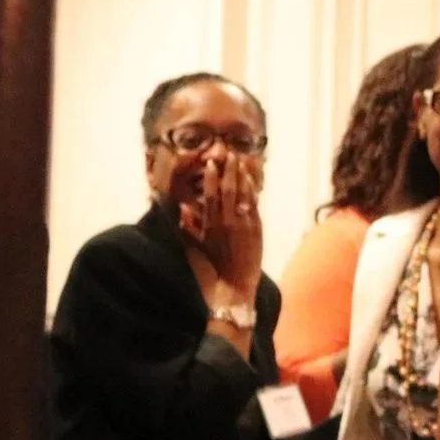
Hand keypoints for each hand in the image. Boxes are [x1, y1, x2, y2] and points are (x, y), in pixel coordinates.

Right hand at [195, 155, 265, 295]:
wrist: (234, 285)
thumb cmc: (213, 267)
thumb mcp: (196, 247)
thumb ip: (189, 226)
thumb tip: (183, 208)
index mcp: (210, 225)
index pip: (210, 196)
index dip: (211, 178)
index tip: (210, 163)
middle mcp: (226, 222)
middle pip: (227, 190)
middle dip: (228, 171)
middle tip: (229, 154)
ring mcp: (243, 225)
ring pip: (242, 195)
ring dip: (241, 176)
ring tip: (241, 160)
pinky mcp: (256, 230)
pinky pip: (254, 205)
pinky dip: (252, 191)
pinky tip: (251, 179)